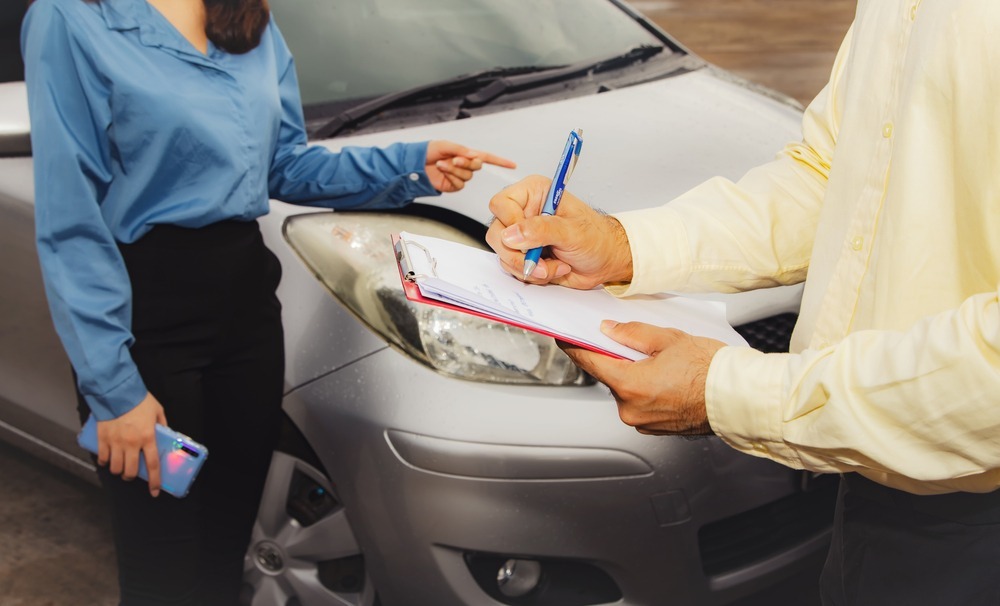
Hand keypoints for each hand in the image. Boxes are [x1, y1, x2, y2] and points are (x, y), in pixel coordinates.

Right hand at [96, 392, 167, 496]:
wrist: (117, 391)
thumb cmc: (139, 400)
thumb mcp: (158, 410)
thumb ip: (163, 424)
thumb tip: (166, 434)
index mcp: (148, 437)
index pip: (152, 465)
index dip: (154, 481)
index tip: (154, 492)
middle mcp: (131, 443)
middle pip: (130, 471)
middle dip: (131, 477)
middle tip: (132, 474)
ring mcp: (115, 442)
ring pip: (115, 468)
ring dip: (118, 470)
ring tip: (120, 466)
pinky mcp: (102, 438)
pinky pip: (101, 458)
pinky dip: (104, 461)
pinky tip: (107, 459)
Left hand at [424, 140, 515, 192]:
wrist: (416, 164)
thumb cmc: (429, 151)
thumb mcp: (446, 145)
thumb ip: (461, 149)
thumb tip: (474, 155)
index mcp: (466, 154)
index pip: (487, 158)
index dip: (500, 161)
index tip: (512, 165)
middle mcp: (465, 165)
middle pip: (477, 166)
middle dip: (466, 162)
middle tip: (454, 159)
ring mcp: (460, 176)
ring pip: (467, 176)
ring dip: (454, 170)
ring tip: (442, 164)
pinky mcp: (453, 186)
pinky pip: (459, 184)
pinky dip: (450, 177)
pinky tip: (442, 171)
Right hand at [485, 175, 632, 287]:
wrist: (605, 260)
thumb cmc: (596, 238)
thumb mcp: (572, 232)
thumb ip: (542, 230)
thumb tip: (511, 234)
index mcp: (534, 194)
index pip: (501, 203)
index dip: (509, 223)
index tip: (526, 240)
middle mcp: (523, 212)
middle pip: (496, 232)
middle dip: (518, 254)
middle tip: (539, 263)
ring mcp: (522, 236)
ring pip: (503, 254)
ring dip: (528, 267)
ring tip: (555, 266)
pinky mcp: (524, 255)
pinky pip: (512, 268)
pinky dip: (531, 275)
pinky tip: (553, 269)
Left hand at [562, 321, 725, 434]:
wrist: (739, 397)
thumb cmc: (711, 371)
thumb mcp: (668, 339)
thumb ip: (632, 333)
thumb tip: (609, 331)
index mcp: (630, 385)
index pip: (590, 362)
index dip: (574, 347)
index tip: (564, 338)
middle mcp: (631, 409)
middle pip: (610, 376)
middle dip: (616, 358)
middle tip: (634, 343)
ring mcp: (643, 422)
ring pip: (626, 390)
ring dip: (634, 375)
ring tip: (660, 361)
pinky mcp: (656, 428)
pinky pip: (641, 404)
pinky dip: (646, 390)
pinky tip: (666, 378)